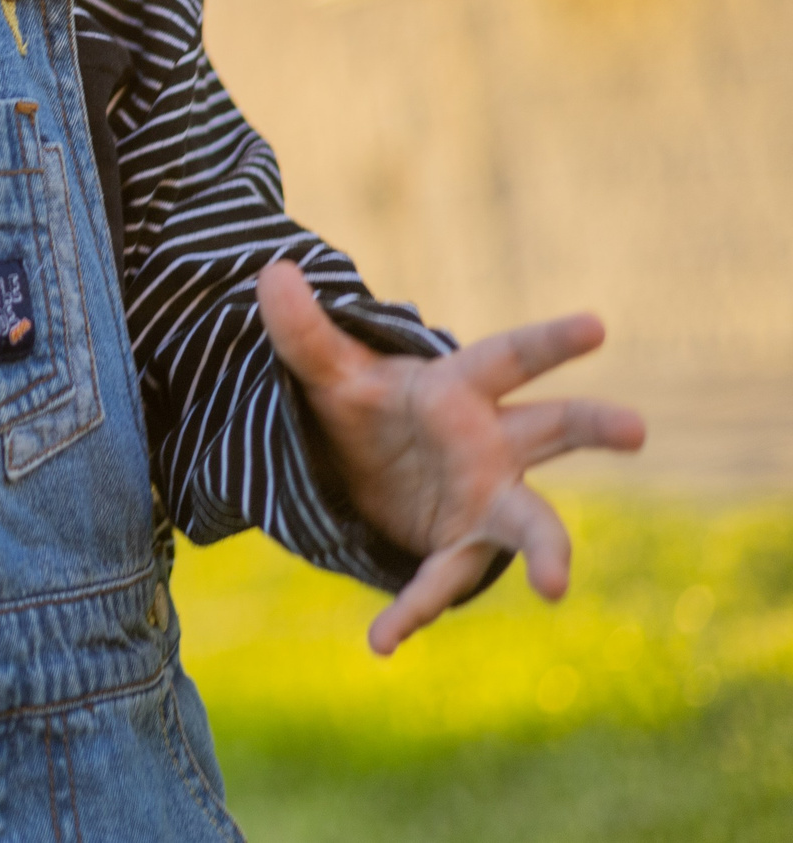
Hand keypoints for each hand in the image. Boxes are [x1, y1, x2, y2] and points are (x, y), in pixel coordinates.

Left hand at [255, 260, 645, 655]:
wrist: (361, 463)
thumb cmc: (366, 407)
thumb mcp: (329, 372)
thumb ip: (303, 330)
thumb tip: (271, 269)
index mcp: (459, 389)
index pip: (509, 357)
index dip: (551, 341)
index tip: (596, 324)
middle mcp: (490, 444)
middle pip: (555, 429)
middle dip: (595, 426)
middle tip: (636, 427)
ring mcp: (484, 499)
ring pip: (530, 522)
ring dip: (546, 552)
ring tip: (556, 585)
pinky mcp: (458, 546)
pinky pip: (443, 581)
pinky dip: (414, 609)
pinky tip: (382, 639)